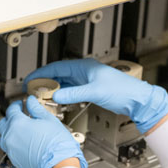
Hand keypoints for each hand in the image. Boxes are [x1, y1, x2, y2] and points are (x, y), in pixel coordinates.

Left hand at [0, 96, 86, 167]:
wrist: (59, 164)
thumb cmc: (56, 144)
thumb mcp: (48, 119)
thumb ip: (36, 109)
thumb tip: (31, 102)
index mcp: (17, 123)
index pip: (11, 110)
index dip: (16, 105)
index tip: (20, 104)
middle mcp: (10, 137)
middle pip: (2, 123)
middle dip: (9, 118)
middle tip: (18, 115)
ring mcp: (11, 150)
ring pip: (3, 138)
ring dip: (8, 132)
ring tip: (19, 130)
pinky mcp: (15, 160)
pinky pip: (9, 149)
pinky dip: (13, 144)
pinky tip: (23, 143)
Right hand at [25, 59, 167, 133]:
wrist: (137, 99)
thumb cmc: (122, 90)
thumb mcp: (94, 92)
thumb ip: (73, 93)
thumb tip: (56, 95)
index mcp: (84, 66)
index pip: (57, 67)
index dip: (41, 73)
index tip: (30, 80)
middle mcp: (84, 71)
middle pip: (58, 75)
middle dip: (45, 82)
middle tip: (33, 90)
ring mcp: (87, 81)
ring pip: (65, 83)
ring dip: (54, 89)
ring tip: (42, 96)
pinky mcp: (91, 90)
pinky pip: (72, 90)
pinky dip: (63, 95)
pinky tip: (58, 101)